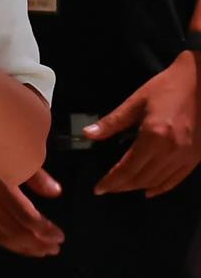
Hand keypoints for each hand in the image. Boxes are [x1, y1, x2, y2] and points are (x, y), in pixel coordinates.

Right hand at [0, 149, 64, 256]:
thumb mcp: (8, 150)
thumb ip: (33, 173)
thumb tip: (56, 193)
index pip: (24, 216)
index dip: (44, 229)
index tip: (60, 236)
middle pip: (13, 230)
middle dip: (36, 242)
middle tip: (54, 248)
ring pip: (0, 235)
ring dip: (22, 247)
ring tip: (41, 251)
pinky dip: (4, 241)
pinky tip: (15, 244)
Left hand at [87, 51, 200, 196]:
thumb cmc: (167, 87)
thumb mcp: (137, 101)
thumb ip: (113, 121)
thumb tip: (88, 133)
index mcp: (153, 136)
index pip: (128, 168)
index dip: (112, 181)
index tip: (98, 189)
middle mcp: (170, 151)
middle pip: (142, 178)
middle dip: (122, 186)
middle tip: (107, 188)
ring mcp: (185, 157)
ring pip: (158, 181)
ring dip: (138, 187)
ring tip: (123, 187)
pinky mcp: (196, 157)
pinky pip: (176, 179)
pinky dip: (161, 187)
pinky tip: (149, 190)